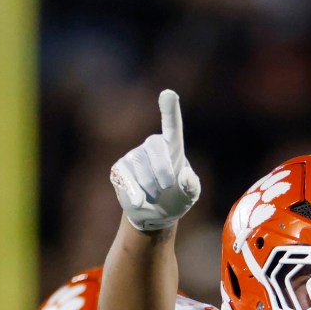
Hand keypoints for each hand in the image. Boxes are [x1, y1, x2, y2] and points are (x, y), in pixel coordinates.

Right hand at [108, 90, 198, 231]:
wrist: (155, 215)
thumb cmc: (176, 199)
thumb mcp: (189, 195)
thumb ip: (191, 186)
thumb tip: (184, 176)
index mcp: (172, 148)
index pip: (172, 127)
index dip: (169, 110)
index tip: (168, 94)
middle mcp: (152, 146)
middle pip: (156, 149)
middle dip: (163, 171)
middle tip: (167, 187)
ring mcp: (134, 156)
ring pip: (140, 166)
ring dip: (150, 186)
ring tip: (155, 195)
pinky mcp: (120, 168)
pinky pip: (126, 177)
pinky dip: (135, 193)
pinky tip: (140, 200)